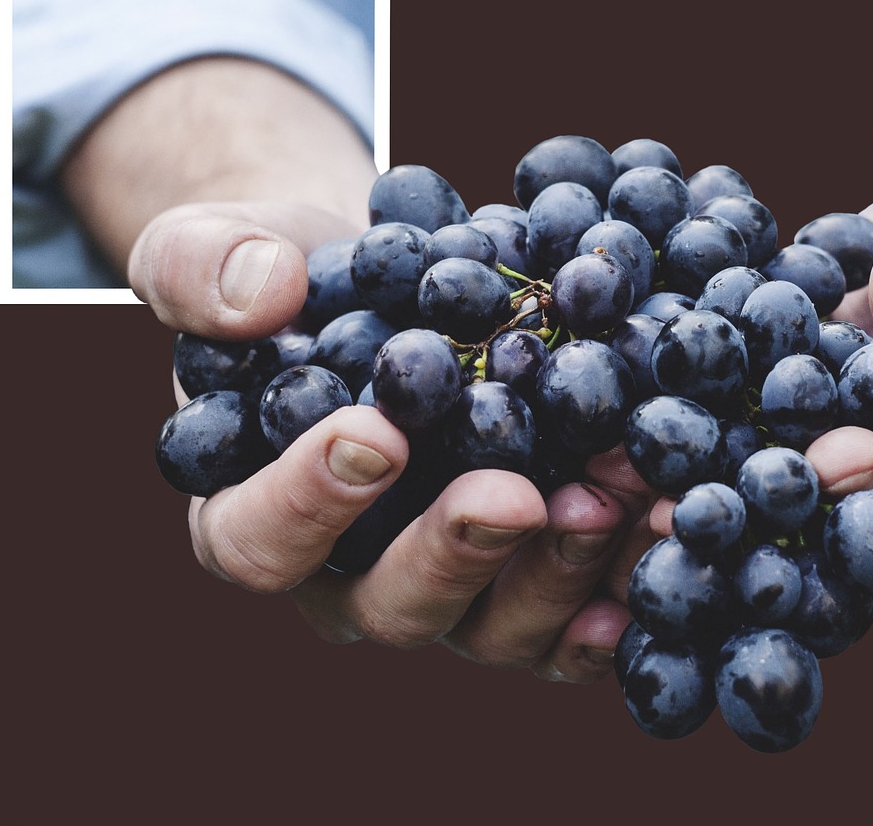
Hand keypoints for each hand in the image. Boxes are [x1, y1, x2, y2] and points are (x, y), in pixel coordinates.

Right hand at [135, 201, 640, 682]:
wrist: (397, 290)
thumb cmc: (294, 282)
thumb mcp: (220, 249)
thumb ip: (203, 267)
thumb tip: (259, 294)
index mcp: (259, 516)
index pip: (259, 539)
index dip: (308, 501)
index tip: (375, 433)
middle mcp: (356, 576)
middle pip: (393, 604)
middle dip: (457, 552)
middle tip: (513, 495)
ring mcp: (456, 590)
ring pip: (499, 624)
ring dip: (562, 569)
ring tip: (619, 498)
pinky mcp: (535, 582)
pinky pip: (578, 618)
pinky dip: (626, 590)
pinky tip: (669, 542)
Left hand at [637, 243, 872, 606]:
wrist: (865, 300)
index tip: (841, 455)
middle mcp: (850, 546)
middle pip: (818, 572)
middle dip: (759, 540)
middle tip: (703, 511)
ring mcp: (779, 531)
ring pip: (740, 549)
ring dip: (687, 525)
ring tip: (638, 498)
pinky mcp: (718, 494)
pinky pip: (686, 496)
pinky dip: (649, 475)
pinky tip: (601, 453)